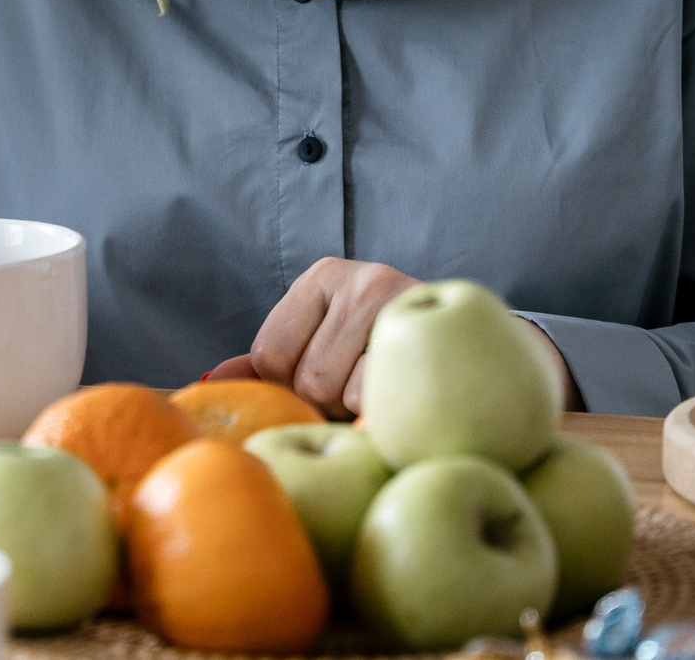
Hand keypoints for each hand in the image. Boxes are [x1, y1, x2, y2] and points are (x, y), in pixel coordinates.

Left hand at [224, 261, 583, 417]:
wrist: (489, 352)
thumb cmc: (387, 358)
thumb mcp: (325, 346)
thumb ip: (269, 365)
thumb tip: (205, 385)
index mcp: (318, 279)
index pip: (270, 354)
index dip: (292, 387)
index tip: (324, 384)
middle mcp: (357, 277)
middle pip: (308, 378)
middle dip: (330, 404)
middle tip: (360, 393)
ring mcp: (399, 299)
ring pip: (347, 393)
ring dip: (362, 413)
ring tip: (385, 395)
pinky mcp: (434, 331)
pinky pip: (387, 399)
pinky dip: (389, 417)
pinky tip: (406, 403)